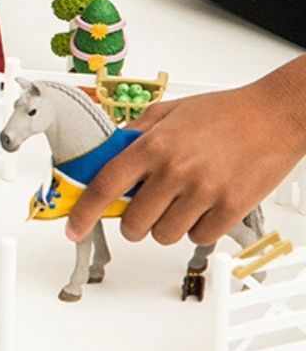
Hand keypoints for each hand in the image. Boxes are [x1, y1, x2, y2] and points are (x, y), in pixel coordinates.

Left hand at [65, 58, 305, 246]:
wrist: (275, 115)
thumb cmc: (224, 111)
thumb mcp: (168, 111)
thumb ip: (134, 134)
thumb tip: (107, 153)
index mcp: (154, 145)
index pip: (106, 186)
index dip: (85, 212)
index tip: (74, 227)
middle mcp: (175, 171)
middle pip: (134, 222)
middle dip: (133, 222)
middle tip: (143, 209)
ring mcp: (204, 192)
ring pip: (164, 235)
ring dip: (165, 226)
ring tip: (178, 204)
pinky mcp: (232, 208)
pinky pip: (199, 238)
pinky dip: (196, 230)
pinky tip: (202, 208)